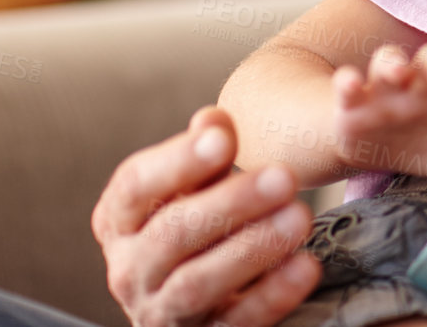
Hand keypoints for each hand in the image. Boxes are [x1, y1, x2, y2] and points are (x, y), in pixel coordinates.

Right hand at [92, 106, 320, 326]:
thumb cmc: (198, 224)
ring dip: (251, 249)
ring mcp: (161, 312)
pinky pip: (235, 322)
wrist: (201, 297)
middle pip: (171, 236)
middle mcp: (130, 270)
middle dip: (230, 204)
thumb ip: (206, 154)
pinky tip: (306, 265)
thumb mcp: (196, 186)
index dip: (178, 161)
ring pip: (196, 284)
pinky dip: (272, 295)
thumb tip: (212, 119)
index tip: (224, 137)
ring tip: (300, 216)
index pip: (135, 187)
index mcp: (119, 221)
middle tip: (285, 176)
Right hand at [330, 42, 426, 176]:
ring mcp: (386, 90)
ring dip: (393, 64)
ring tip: (396, 74)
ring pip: (389, 62)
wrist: (369, 150)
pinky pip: (348, 85)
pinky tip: (350, 83)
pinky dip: (347, 82)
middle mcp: (420, 86)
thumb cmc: (421, 143)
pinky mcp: (352, 102)